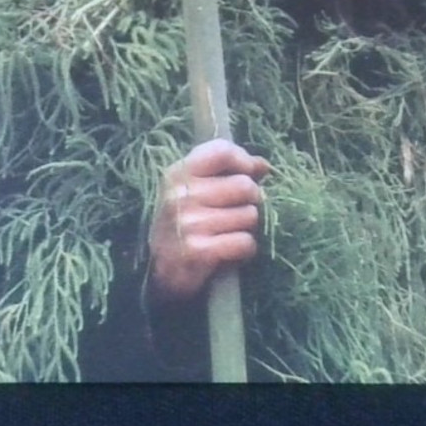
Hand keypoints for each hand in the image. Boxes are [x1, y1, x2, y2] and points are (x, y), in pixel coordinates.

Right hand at [147, 138, 271, 301]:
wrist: (162, 274)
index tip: (249, 174)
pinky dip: (245, 250)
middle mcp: (180, 195)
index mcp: (178, 174)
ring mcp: (189, 223)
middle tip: (235, 214)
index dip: (244, 162)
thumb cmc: (184, 225)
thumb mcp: (193, 191)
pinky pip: (246, 242)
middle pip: (245, 186)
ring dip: (246, 228)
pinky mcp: (200, 251)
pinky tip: (230, 251)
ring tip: (228, 234)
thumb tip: (263, 165)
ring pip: (249, 216)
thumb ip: (226, 173)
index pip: (222, 151)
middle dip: (249, 202)